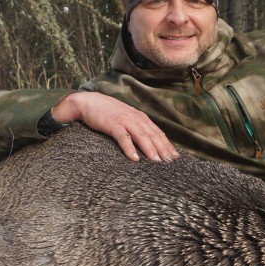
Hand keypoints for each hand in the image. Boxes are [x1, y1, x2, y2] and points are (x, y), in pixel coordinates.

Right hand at [52, 92, 177, 162]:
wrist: (89, 102)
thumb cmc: (108, 113)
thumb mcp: (126, 119)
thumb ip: (137, 129)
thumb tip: (149, 144)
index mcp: (141, 118)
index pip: (158, 133)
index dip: (167, 145)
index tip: (175, 158)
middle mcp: (135, 118)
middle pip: (153, 135)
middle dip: (163, 149)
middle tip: (170, 162)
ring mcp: (124, 120)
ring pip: (141, 136)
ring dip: (150, 149)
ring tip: (157, 162)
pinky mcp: (112, 124)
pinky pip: (123, 137)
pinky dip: (129, 147)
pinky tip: (135, 158)